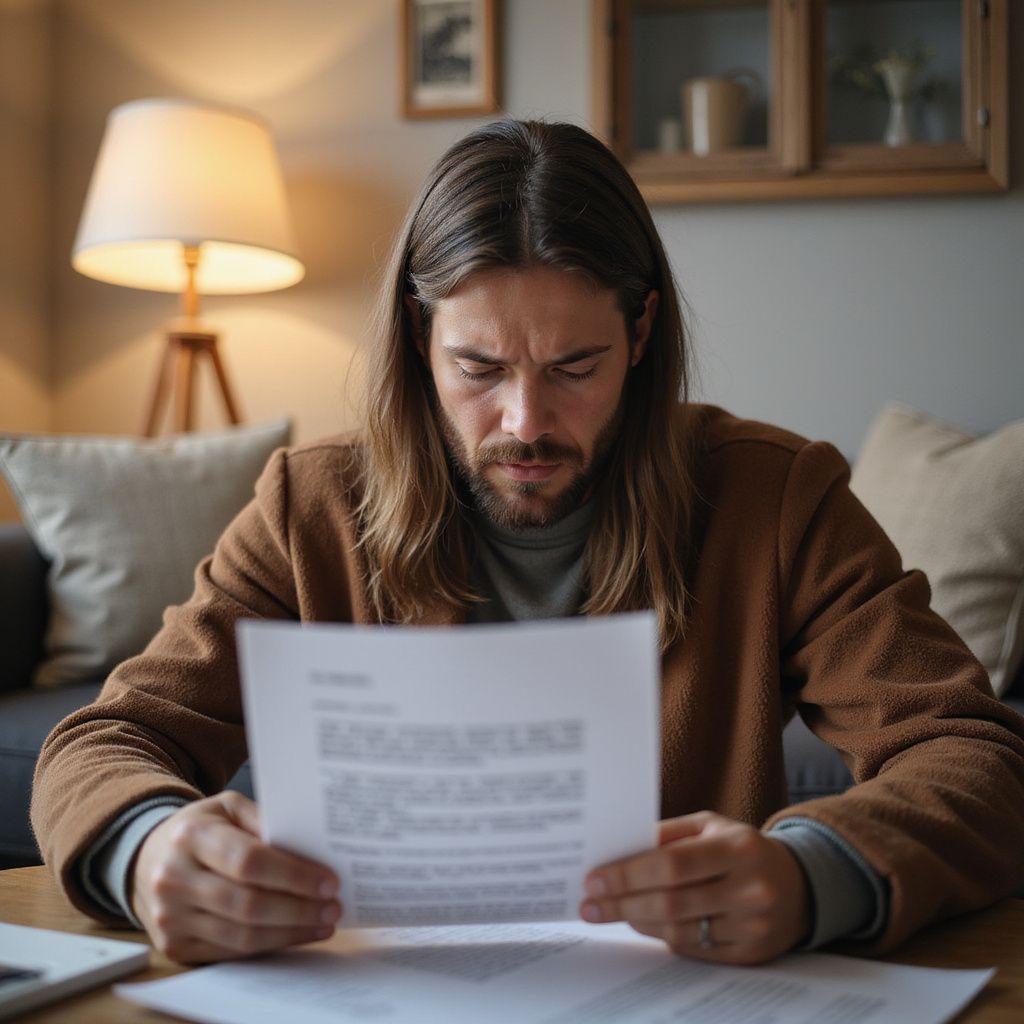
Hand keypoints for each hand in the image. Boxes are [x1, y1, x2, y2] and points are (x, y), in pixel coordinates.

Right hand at [130, 791, 341, 963]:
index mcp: (191, 836)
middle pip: (247, 904)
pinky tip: (295, 934)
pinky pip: (230, 953)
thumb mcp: (228, 808)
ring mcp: (170, 918)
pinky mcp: (174, 946)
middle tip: (333, 908)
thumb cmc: (201, 829)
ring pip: (241, 936)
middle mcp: (174, 879)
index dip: (293, 875)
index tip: (328, 881)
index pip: (249, 861)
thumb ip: (263, 820)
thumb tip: (308, 843)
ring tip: (323, 924)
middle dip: (298, 909)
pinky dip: (269, 947)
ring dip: (290, 932)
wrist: (147, 859)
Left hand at [579, 811, 810, 964]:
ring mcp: (753, 926)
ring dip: (637, 922)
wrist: (799, 884)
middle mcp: (750, 888)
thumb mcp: (711, 826)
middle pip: (671, 902)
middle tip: (590, 906)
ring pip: (680, 931)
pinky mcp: (751, 955)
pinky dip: (663, 938)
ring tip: (612, 913)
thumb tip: (620, 849)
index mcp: (738, 848)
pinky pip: (695, 951)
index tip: (595, 880)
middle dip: (622, 904)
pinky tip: (643, 925)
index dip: (629, 875)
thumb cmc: (740, 848)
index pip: (673, 864)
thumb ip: (668, 834)